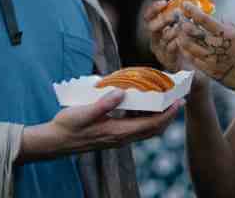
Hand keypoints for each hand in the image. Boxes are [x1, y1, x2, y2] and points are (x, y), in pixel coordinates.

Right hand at [19, 90, 181, 162]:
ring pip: (144, 130)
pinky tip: (140, 104)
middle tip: (177, 100)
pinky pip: (134, 127)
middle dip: (168, 116)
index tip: (178, 103)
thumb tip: (121, 92)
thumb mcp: (84, 112)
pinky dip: (143, 117)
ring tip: (163, 100)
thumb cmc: (68, 126)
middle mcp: (120, 137)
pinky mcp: (112, 135)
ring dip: (157, 117)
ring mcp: (116, 137)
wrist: (56, 141)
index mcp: (117, 132)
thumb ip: (104, 103)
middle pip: (152, 130)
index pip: (150, 125)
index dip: (166, 115)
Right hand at [143, 0, 183, 70]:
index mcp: (156, 29)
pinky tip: (184, 39)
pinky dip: (177, 43)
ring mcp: (160, 50)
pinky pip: (170, 49)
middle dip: (164, 19)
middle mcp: (155, 39)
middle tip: (176, 15)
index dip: (154, 9)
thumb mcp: (182, 27)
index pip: (148, 16)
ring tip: (183, 27)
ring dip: (173, 30)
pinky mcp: (167, 60)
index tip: (164, 2)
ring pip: (163, 37)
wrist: (190, 65)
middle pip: (152, 27)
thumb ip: (182, 15)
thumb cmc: (187, 42)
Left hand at [171, 2, 234, 97]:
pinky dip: (185, 50)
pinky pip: (192, 59)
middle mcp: (217, 47)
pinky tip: (183, 45)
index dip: (191, 10)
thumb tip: (220, 17)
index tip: (184, 4)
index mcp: (227, 35)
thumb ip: (230, 26)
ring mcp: (212, 61)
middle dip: (182, 22)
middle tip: (178, 17)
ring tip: (178, 30)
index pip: (203, 19)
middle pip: (191, 32)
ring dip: (180, 36)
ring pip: (188, 46)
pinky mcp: (209, 71)